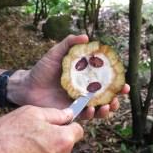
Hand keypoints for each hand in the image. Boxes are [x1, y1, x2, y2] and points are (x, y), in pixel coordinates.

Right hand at [0, 106, 82, 152]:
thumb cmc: (4, 138)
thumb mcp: (29, 113)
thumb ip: (54, 113)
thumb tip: (69, 114)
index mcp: (64, 140)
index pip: (78, 130)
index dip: (68, 125)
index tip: (57, 124)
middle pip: (66, 146)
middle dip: (55, 139)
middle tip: (34, 136)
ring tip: (24, 150)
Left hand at [12, 34, 129, 118]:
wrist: (28, 86)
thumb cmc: (43, 69)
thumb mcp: (56, 53)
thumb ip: (70, 43)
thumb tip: (87, 36)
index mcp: (85, 78)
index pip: (105, 81)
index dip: (117, 83)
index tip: (124, 84)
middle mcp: (85, 91)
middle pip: (105, 97)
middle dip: (115, 99)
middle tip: (118, 97)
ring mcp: (78, 103)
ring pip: (98, 109)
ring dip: (106, 109)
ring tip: (107, 105)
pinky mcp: (70, 112)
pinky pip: (84, 116)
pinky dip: (91, 114)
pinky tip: (91, 109)